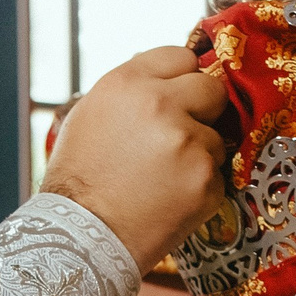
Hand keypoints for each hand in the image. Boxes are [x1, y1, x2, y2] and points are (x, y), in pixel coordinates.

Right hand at [39, 46, 229, 271]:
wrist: (82, 239)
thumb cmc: (78, 181)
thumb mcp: (90, 116)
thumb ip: (131, 92)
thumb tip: (164, 79)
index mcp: (128, 84)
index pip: (181, 56)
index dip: (180, 79)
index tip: (176, 98)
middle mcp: (161, 104)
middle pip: (211, 89)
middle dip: (201, 110)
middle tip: (177, 139)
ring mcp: (188, 142)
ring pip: (215, 136)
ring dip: (198, 155)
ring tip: (162, 179)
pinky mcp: (206, 179)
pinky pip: (217, 174)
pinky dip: (199, 188)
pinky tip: (169, 200)